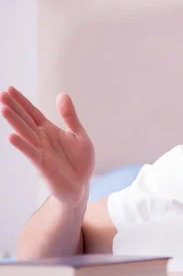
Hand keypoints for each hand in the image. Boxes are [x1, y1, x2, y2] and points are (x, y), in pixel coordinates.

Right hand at [1, 87, 94, 204]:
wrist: (82, 185)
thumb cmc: (79, 162)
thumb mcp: (79, 135)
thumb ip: (70, 116)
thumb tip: (62, 94)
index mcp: (49, 131)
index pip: (32, 113)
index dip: (22, 102)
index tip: (10, 89)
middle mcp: (42, 139)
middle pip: (26, 121)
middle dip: (14, 108)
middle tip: (1, 94)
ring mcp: (41, 152)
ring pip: (26, 134)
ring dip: (15, 122)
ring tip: (3, 109)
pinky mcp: (43, 166)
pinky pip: (31, 154)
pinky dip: (22, 145)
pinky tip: (11, 136)